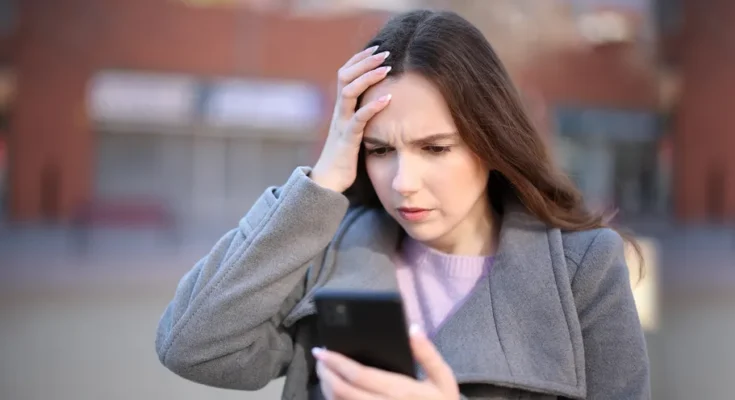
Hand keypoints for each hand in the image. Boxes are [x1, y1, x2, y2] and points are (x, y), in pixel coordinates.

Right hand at [311, 45, 392, 192]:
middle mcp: (339, 111)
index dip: (360, 59)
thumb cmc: (345, 156)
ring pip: (349, 92)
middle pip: (345, 76)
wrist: (328, 181)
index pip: (346, 74)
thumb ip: (362, 115)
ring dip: (368, 78)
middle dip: (365, 62)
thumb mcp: (354, 130)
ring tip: (386, 68)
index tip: (378, 47)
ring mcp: (341, 124)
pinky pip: (358, 119)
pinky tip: (387, 99)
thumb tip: (380, 102)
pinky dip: (373, 107)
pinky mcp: (347, 140)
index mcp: (341, 107)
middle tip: (385, 51)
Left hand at [312, 325, 459, 399]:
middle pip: (343, 390)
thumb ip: (427, 353)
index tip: (321, 350)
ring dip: (327, 387)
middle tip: (319, 358)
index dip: (336, 362)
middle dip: (326, 373)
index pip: (359, 375)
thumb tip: (413, 328)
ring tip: (324, 371)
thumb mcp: (443, 378)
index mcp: (400, 391)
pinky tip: (334, 390)